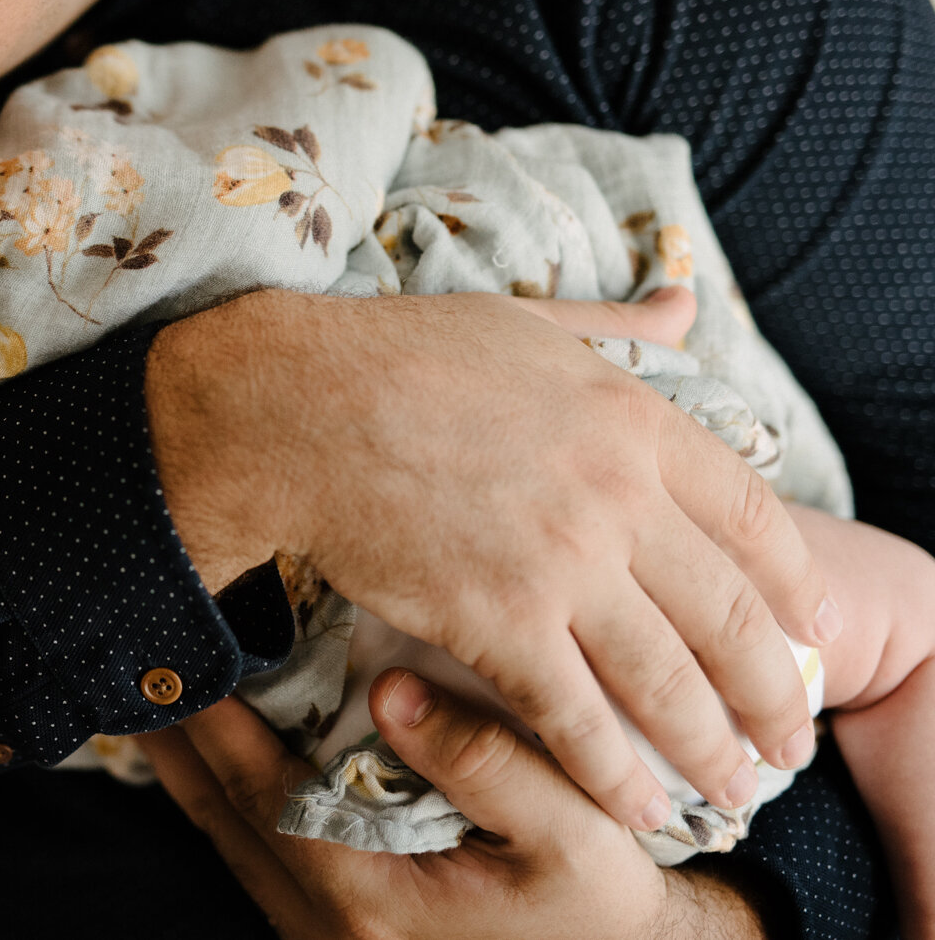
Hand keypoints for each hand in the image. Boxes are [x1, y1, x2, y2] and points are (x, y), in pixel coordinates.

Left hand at [135, 678, 767, 939]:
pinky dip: (233, 806)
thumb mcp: (572, 836)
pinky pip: (261, 862)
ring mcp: (328, 939)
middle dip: (181, 740)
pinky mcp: (343, 938)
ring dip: (197, 772)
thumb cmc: (603, 911)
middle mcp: (327, 926)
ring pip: (233, 845)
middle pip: (224, 817)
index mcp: (368, 896)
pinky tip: (227, 763)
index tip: (180, 653)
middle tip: (145, 664)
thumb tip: (391, 688)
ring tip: (166, 701)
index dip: (212, 721)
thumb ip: (483, 760)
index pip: (257, 792)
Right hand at [146, 289, 836, 829]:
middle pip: (730, 613)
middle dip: (773, 690)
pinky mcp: (496, 620)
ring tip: (735, 788)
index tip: (813, 631)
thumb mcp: (528, 321)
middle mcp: (618, 494)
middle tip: (790, 738)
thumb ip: (616, 325)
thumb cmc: (397, 355)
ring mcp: (561, 561)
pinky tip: (638, 808)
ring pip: (667, 678)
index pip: (754, 515)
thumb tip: (682, 299)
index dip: (796, 585)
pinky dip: (614, 772)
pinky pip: (575, 715)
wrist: (294, 405)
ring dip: (713, 746)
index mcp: (634, 416)